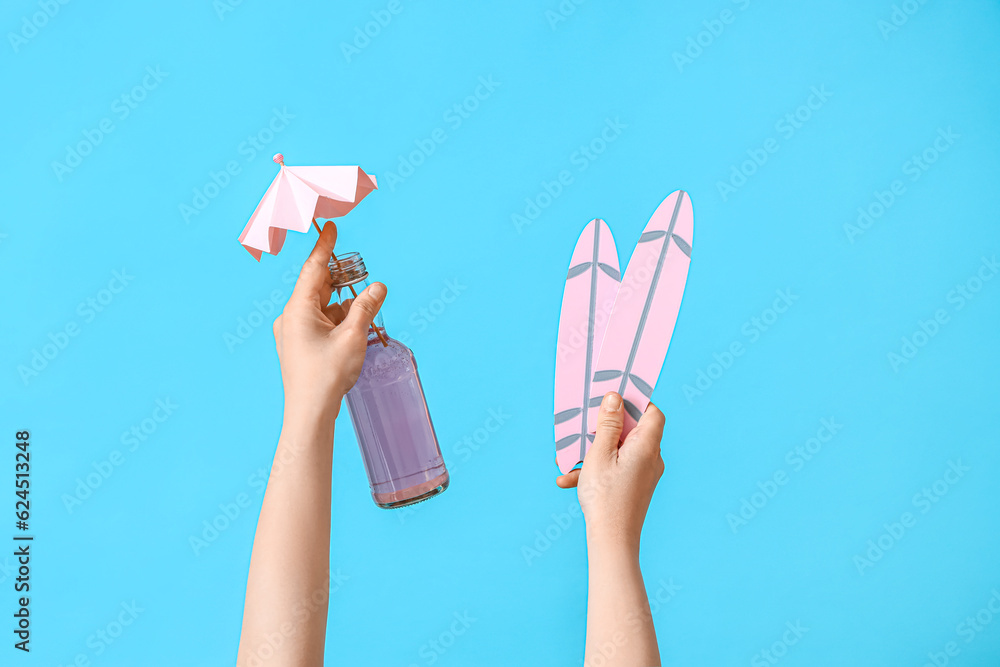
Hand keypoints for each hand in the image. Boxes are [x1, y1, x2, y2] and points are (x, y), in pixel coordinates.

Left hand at [273, 222, 385, 417]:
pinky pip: (320, 323)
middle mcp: (290, 317)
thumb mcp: (353, 336)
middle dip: (343, 282)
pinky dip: (337, 321)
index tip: (331, 226)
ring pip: (322, 307)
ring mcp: (292, 333)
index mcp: (298, 309)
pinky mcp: (298, 346)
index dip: (325, 246)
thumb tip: (377, 287)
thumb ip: (366, 307)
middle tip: (363, 278)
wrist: (310, 412)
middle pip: (319, 287)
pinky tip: (354, 331)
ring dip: (343, 306)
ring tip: (364, 316)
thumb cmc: (326, 375)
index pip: (313, 268)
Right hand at [557, 392, 664, 553]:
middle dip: (603, 428)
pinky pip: (616, 468)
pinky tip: (569, 480)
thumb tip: (616, 397)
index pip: (652, 413)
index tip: (612, 398)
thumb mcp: (600, 453)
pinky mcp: (634, 486)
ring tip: (568, 460)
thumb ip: (608, 424)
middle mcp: (651, 459)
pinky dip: (595, 470)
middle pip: (631, 431)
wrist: (612, 541)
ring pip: (618, 451)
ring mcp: (644, 474)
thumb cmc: (605, 496)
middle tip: (582, 426)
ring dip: (592, 452)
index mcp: (647, 446)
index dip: (635, 402)